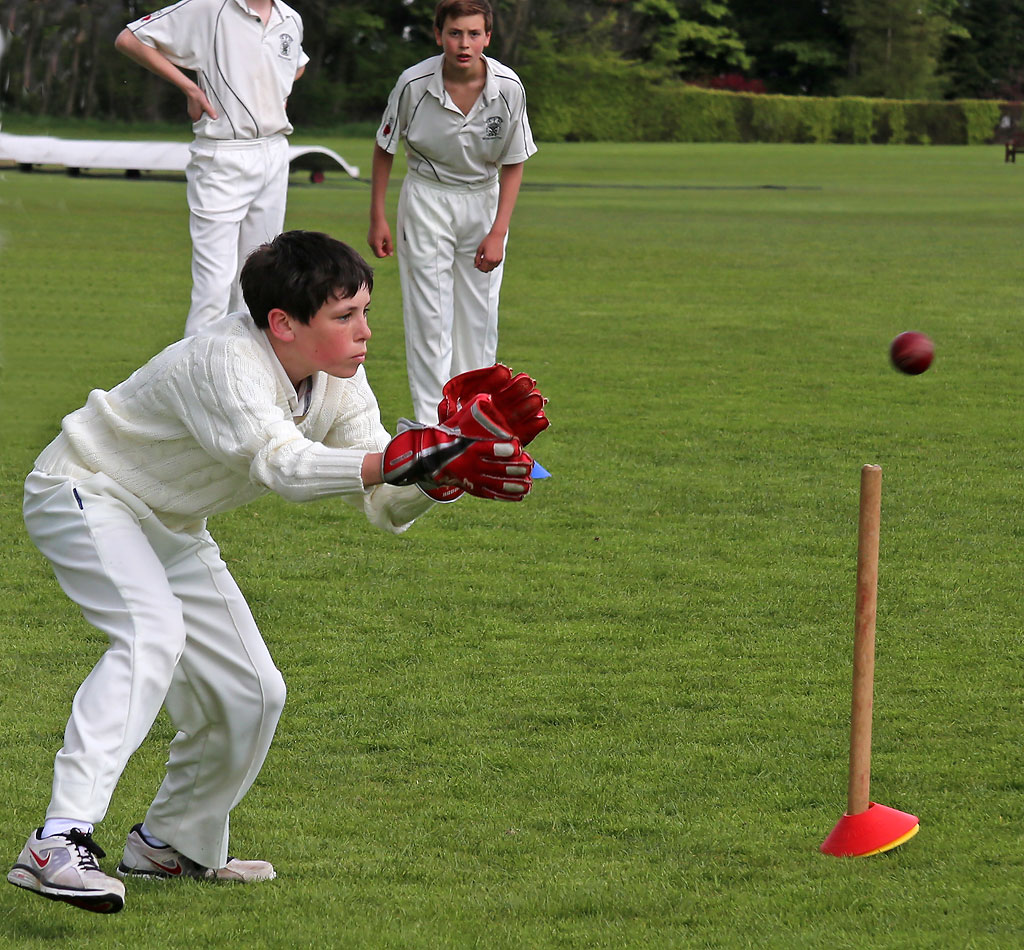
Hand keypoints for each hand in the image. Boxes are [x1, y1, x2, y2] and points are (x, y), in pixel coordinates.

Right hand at [186, 87, 216, 121]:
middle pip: (200, 119)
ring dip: (202, 113)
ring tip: (205, 109)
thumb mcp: (206, 104)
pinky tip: (202, 106)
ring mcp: (191, 111)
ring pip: (199, 115)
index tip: (210, 119)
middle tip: (208, 113)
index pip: (202, 123)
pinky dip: (200, 109)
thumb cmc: (197, 96)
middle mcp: (192, 114)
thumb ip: (210, 111)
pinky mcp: (191, 107)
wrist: (191, 89)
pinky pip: (196, 111)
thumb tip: (215, 117)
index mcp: (195, 116)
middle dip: (205, 117)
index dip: (206, 121)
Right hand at [367, 220, 393, 258]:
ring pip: (375, 249)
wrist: (376, 218)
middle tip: (388, 246)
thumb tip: (391, 255)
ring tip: (386, 241)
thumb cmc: (383, 227)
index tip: (389, 249)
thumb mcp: (388, 238)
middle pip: (377, 253)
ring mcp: (369, 241)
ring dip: (381, 248)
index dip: (385, 254)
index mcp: (375, 244)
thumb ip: (390, 247)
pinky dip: (378, 244)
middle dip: (383, 252)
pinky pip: (374, 245)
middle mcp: (371, 244)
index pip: (379, 255)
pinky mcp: (369, 238)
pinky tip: (382, 238)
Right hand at [381, 424, 531, 500]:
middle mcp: (471, 464)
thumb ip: (479, 415)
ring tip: (528, 484)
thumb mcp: (462, 423)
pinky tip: (522, 494)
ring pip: (497, 484)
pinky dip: (508, 495)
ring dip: (515, 484)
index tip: (518, 446)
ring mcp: (473, 478)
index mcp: (469, 447)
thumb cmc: (454, 437)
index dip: (505, 449)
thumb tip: (492, 398)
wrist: (433, 458)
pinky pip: (493, 493)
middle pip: (498, 468)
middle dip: (516, 468)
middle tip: (529, 465)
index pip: (490, 449)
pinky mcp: (474, 488)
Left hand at [438, 366, 548, 446]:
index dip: (497, 378)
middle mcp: (499, 408)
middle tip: (527, 381)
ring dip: (531, 403)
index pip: (492, 384)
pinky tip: (542, 419)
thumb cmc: (454, 431)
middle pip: (511, 395)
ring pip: (523, 410)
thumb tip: (447, 400)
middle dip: (519, 387)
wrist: (462, 453)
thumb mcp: (448, 418)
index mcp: (484, 398)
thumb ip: (448, 408)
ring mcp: (510, 422)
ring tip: (538, 399)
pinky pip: (530, 430)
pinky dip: (537, 425)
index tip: (504, 371)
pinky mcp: (518, 437)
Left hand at [474, 232, 504, 271]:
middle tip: (480, 262)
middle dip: (482, 267)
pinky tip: (489, 258)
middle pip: (486, 270)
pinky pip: (495, 265)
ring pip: (491, 268)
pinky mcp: (501, 259)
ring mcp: (498, 260)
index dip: (478, 267)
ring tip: (485, 259)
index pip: (482, 268)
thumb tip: (475, 265)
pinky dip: (491, 264)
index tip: (477, 264)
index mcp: (488, 259)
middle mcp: (493, 261)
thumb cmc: (488, 241)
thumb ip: (477, 259)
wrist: (497, 236)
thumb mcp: (479, 249)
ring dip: (487, 266)